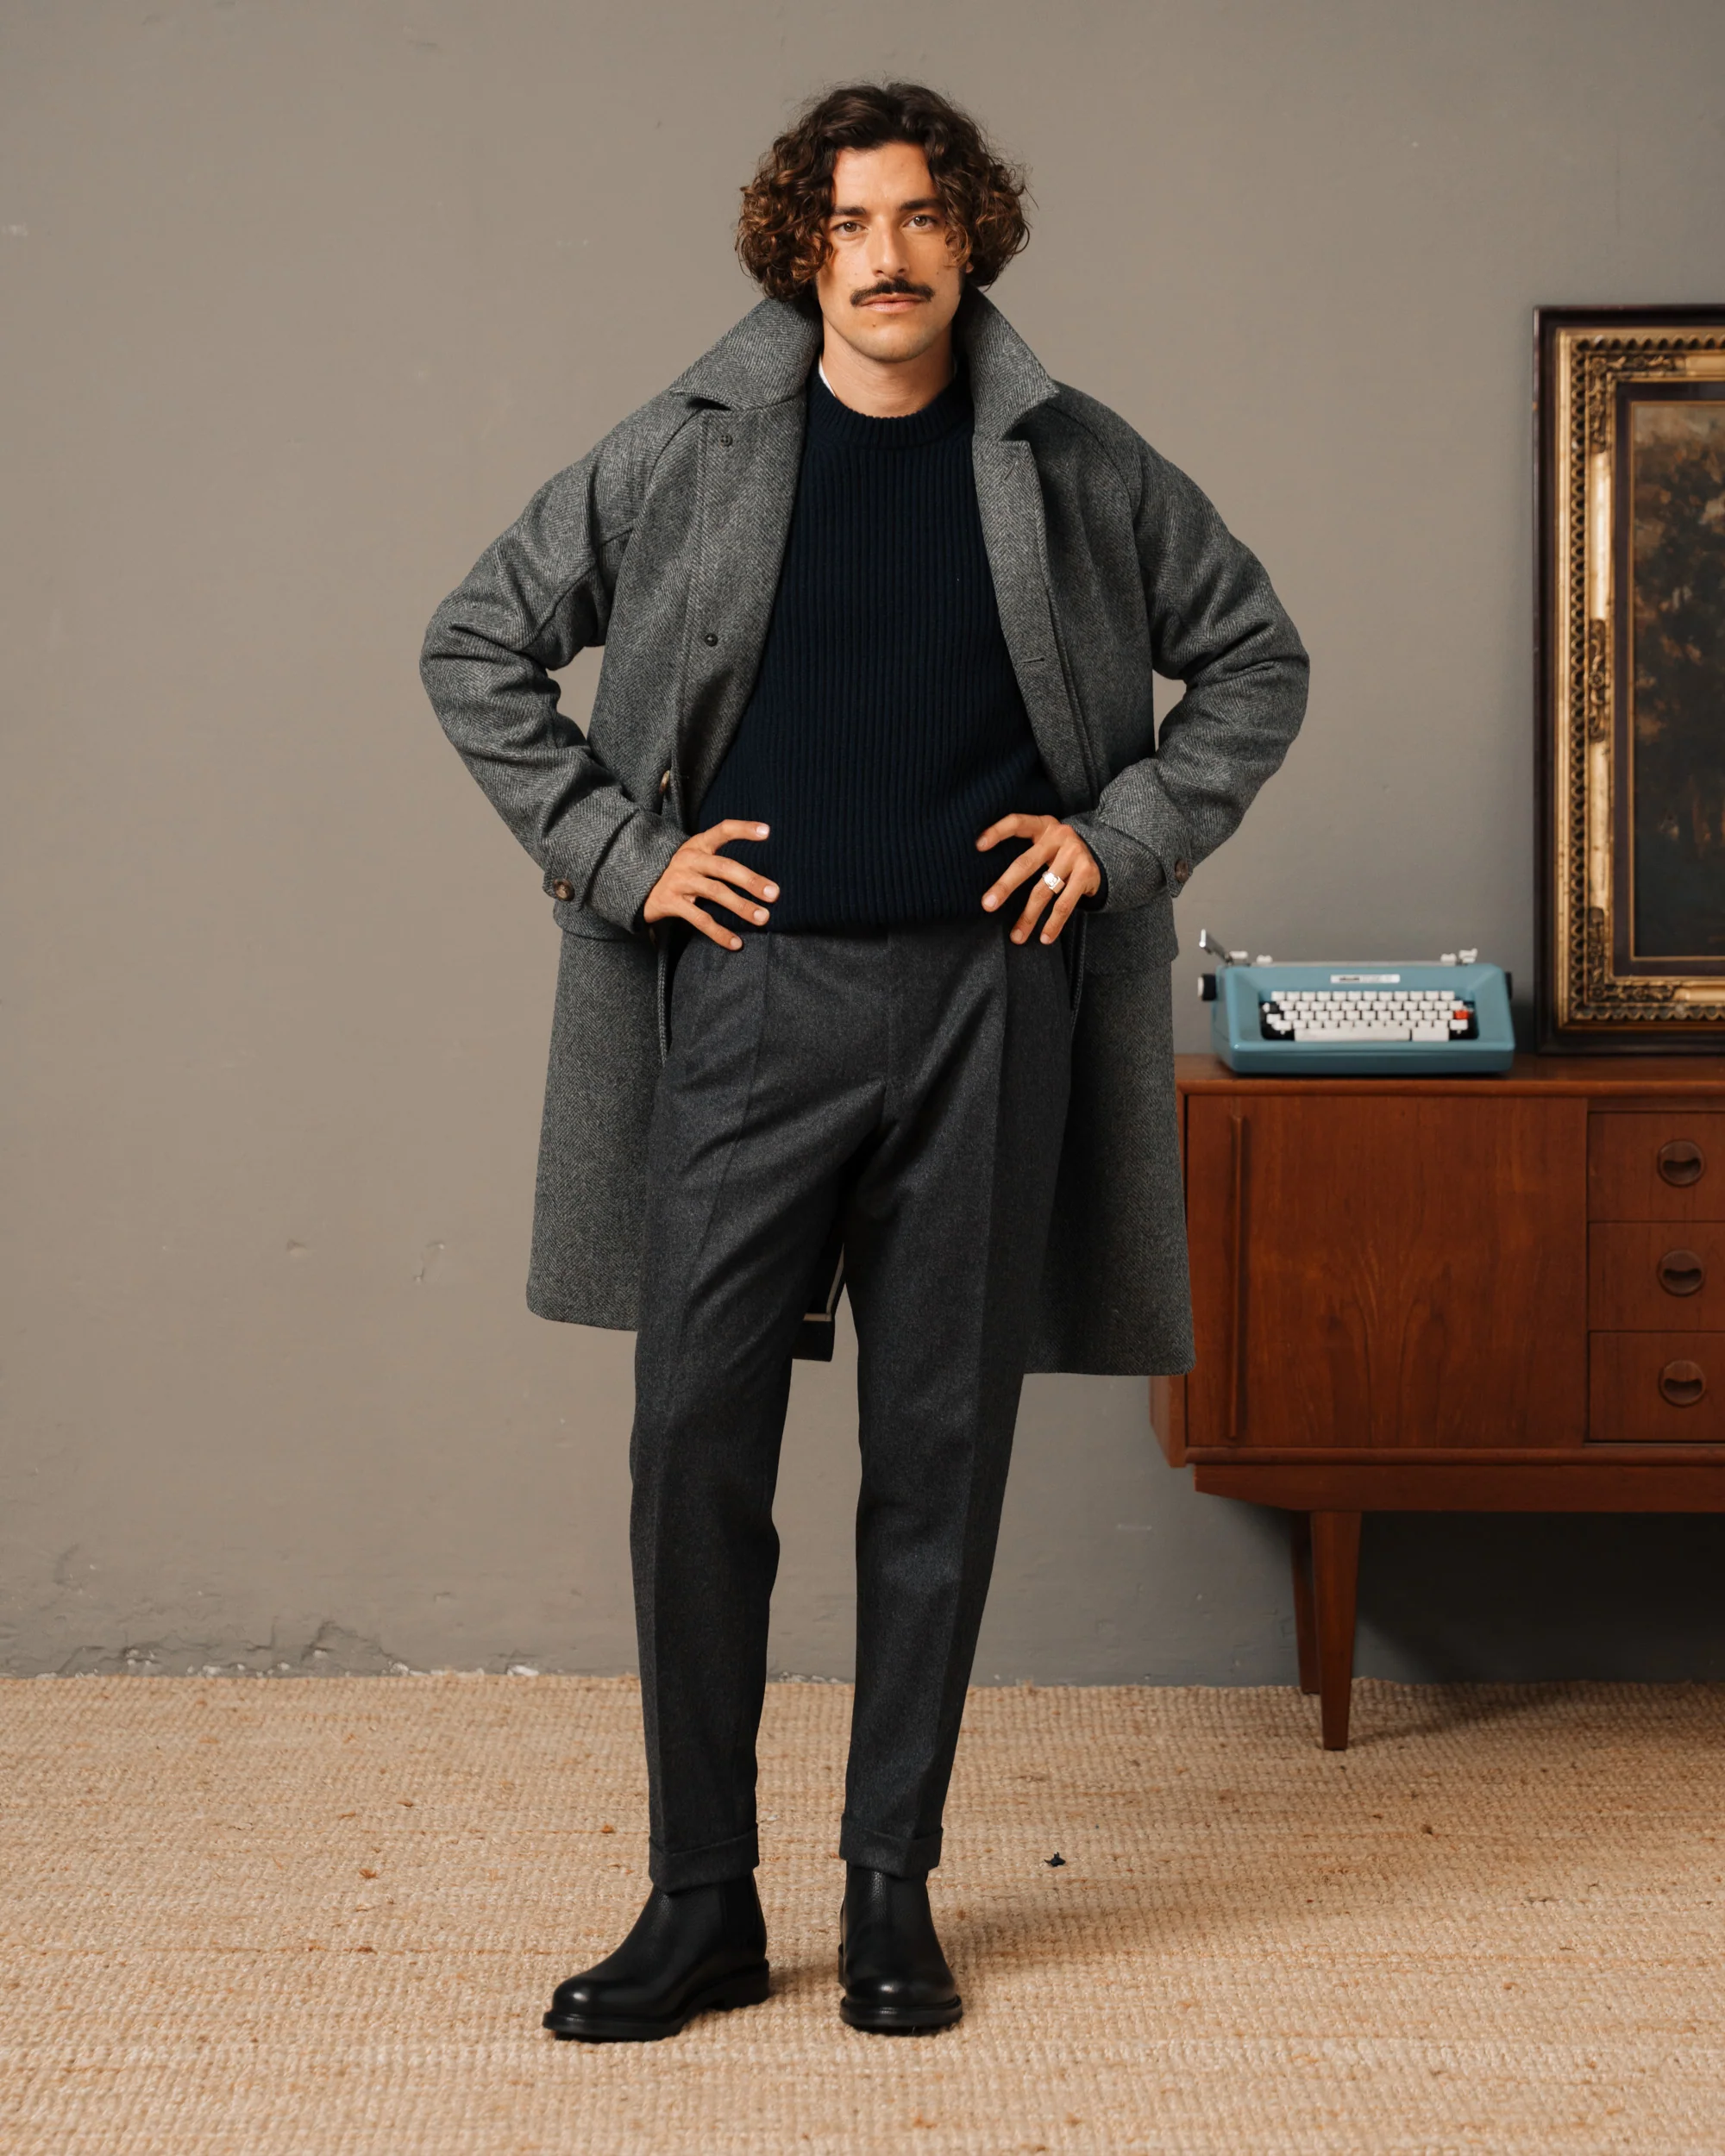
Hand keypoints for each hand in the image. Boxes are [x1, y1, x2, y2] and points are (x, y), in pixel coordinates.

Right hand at [643, 819, 777, 948]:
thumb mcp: (695, 856)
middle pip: (724, 867)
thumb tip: (760, 877)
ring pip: (716, 893)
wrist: (637, 884)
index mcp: (698, 845)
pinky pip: (700, 919)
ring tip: (763, 918)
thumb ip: (720, 859)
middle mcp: (689, 860)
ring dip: (741, 906)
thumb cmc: (680, 872)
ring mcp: (680, 881)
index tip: (767, 832)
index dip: (744, 829)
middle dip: (751, 880)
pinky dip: (719, 932)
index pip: (723, 831)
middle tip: (774, 893)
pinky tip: (735, 943)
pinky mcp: (671, 902)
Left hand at [976, 813, 1100, 943]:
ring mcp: (1074, 854)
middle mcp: (1059, 836)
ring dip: (1028, 917)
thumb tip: (992, 884)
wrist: (1104, 855)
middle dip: (1005, 886)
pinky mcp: (1087, 873)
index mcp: (1043, 825)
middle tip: (987, 905)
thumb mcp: (1044, 842)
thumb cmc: (1060, 853)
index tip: (979, 846)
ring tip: (1016, 936)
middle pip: (1025, 864)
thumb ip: (1025, 851)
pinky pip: (1065, 903)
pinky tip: (1045, 937)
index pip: (1017, 822)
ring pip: (1044, 890)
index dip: (998, 832)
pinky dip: (1054, 923)